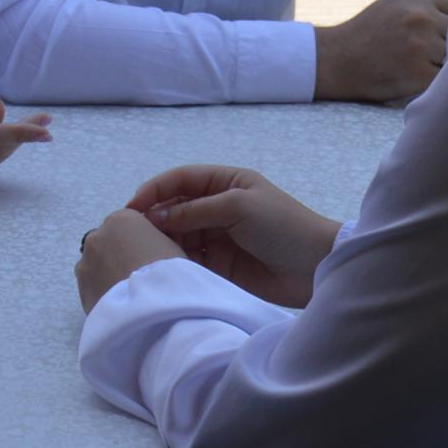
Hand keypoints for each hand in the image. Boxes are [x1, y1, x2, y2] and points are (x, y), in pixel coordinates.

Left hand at [77, 205, 182, 310]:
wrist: (151, 308)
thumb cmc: (168, 272)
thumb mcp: (171, 246)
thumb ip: (153, 241)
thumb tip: (148, 250)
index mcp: (121, 219)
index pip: (127, 225)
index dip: (138, 242)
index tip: (149, 258)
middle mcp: (96, 236)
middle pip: (107, 243)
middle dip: (118, 256)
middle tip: (137, 276)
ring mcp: (84, 263)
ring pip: (96, 265)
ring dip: (107, 274)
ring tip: (127, 294)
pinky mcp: (80, 289)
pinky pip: (92, 288)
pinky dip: (102, 293)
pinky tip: (119, 305)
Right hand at [126, 162, 338, 309]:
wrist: (315, 268)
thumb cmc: (282, 227)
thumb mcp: (238, 207)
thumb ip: (195, 210)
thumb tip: (155, 215)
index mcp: (226, 183)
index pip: (181, 179)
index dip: (155, 190)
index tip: (132, 206)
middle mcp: (218, 207)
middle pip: (175, 207)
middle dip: (154, 217)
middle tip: (132, 234)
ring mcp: (218, 236)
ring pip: (179, 234)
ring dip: (162, 240)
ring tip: (145, 251)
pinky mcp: (219, 264)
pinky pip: (189, 259)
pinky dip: (175, 261)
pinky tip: (163, 266)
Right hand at [313, 0, 447, 104]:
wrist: (336, 61)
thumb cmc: (369, 32)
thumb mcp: (397, 3)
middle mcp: (420, 18)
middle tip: (440, 52)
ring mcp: (420, 46)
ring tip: (425, 65)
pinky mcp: (418, 74)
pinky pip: (446, 78)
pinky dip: (438, 81)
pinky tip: (419, 78)